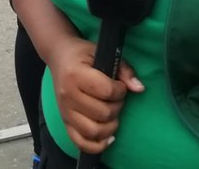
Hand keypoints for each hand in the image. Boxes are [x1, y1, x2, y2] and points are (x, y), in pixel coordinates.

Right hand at [46, 37, 143, 155]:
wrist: (59, 57)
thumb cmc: (83, 54)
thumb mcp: (103, 52)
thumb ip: (124, 69)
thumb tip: (139, 88)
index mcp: (76, 75)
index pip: (107, 91)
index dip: (120, 90)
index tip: (120, 85)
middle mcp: (68, 95)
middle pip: (103, 113)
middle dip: (117, 107)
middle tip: (116, 99)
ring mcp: (65, 111)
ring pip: (93, 131)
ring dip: (110, 126)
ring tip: (112, 114)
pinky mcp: (65, 123)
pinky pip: (81, 143)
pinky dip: (97, 145)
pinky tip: (108, 136)